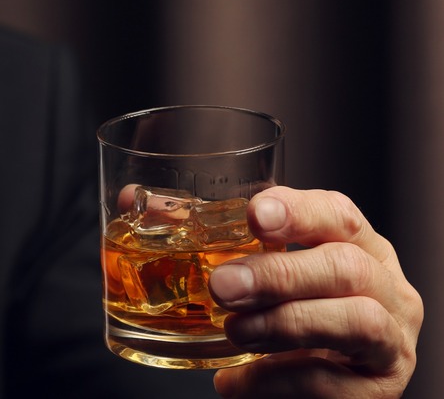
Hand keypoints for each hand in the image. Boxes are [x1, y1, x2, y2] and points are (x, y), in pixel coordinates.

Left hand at [208, 186, 422, 397]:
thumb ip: (255, 263)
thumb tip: (198, 249)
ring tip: (234, 332)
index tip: (255, 215)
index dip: (299, 212)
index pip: (341, 216)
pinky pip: (329, 383)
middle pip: (347, 267)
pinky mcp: (380, 390)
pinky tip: (235, 380)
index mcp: (366, 252)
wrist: (318, 393)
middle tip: (224, 285)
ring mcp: (393, 343)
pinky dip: (273, 379)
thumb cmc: (300, 330)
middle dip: (279, 274)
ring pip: (355, 321)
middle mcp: (390, 292)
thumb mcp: (284, 287)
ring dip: (283, 323)